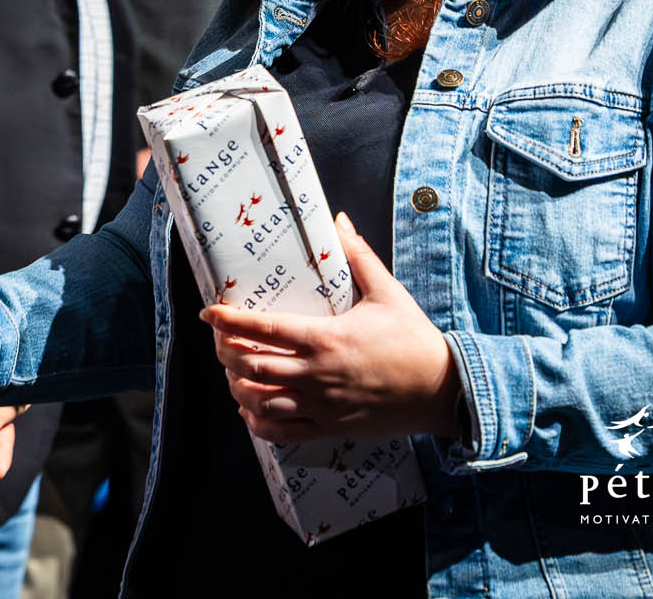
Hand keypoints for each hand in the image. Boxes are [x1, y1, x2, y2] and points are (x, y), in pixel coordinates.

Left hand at [203, 212, 466, 444]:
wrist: (442, 391)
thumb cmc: (413, 340)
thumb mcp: (387, 292)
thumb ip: (358, 256)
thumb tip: (338, 219)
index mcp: (326, 338)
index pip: (264, 328)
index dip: (229, 320)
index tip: (210, 312)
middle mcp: (317, 374)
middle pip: (251, 365)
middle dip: (225, 352)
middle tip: (219, 340)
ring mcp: (321, 406)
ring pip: (260, 400)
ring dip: (238, 385)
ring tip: (232, 371)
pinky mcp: (329, 428)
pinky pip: (282, 432)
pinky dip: (258, 421)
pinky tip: (250, 408)